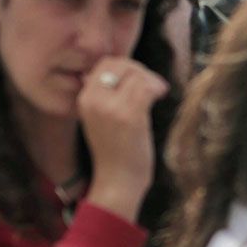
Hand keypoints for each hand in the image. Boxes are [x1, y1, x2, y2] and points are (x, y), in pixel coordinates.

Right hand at [77, 57, 170, 222]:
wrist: (118, 182)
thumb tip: (119, 69)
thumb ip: (105, 94)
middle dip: (140, 70)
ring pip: (135, 74)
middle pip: (120, 64)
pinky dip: (157, 88)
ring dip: (151, 80)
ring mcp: (111, 107)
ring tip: (157, 91)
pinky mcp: (130, 116)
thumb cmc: (114, 152)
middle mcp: (94, 100)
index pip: (104, 63)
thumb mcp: (100, 118)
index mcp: (85, 99)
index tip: (138, 78)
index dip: (125, 66)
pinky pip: (146, 87)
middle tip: (152, 85)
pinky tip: (161, 95)